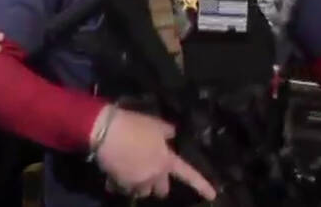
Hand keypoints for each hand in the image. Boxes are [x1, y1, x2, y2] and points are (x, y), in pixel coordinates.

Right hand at [95, 108, 215, 200]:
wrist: (107, 132)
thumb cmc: (134, 126)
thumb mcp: (155, 124)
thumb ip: (166, 132)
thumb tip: (171, 135)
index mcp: (166, 161)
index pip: (188, 174)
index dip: (201, 185)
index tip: (213, 196)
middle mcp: (154, 176)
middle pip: (162, 191)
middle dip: (159, 185)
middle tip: (152, 174)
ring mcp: (136, 182)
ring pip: (142, 192)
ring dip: (140, 185)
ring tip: (132, 171)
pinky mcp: (119, 183)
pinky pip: (123, 187)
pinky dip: (121, 182)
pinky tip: (116, 171)